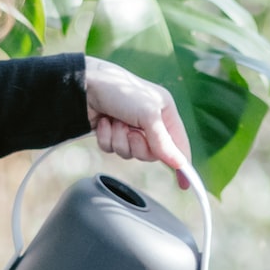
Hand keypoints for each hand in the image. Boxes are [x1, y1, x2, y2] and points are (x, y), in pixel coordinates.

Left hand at [84, 56, 191, 187]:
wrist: (85, 84)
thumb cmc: (121, 91)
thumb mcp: (148, 114)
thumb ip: (163, 141)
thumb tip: (179, 164)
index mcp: (164, 111)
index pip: (178, 143)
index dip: (181, 163)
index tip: (184, 184)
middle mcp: (149, 121)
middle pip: (151, 153)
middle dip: (138, 145)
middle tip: (130, 132)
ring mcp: (129, 127)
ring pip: (129, 153)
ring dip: (119, 139)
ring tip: (115, 121)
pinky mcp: (112, 132)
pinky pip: (112, 149)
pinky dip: (106, 138)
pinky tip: (104, 122)